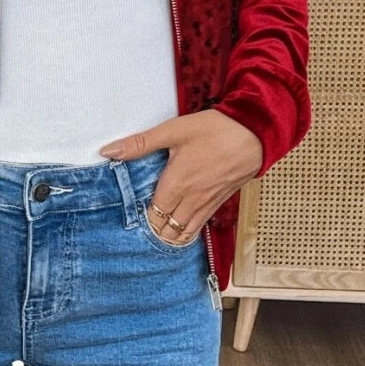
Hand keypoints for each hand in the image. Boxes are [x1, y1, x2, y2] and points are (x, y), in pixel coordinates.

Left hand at [99, 109, 262, 244]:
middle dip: (153, 231)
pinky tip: (180, 228)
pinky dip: (187, 232)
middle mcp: (192, 200)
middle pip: (168, 231)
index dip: (141, 220)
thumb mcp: (173, 131)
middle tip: (140, 226)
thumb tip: (109, 151)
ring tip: (157, 232)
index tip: (130, 216)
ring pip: (185, 234)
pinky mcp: (221, 202)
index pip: (153, 216)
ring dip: (170, 236)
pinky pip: (200, 226)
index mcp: (177, 184)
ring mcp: (208, 204)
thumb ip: (140, 144)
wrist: (255, 133)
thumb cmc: (215, 129)